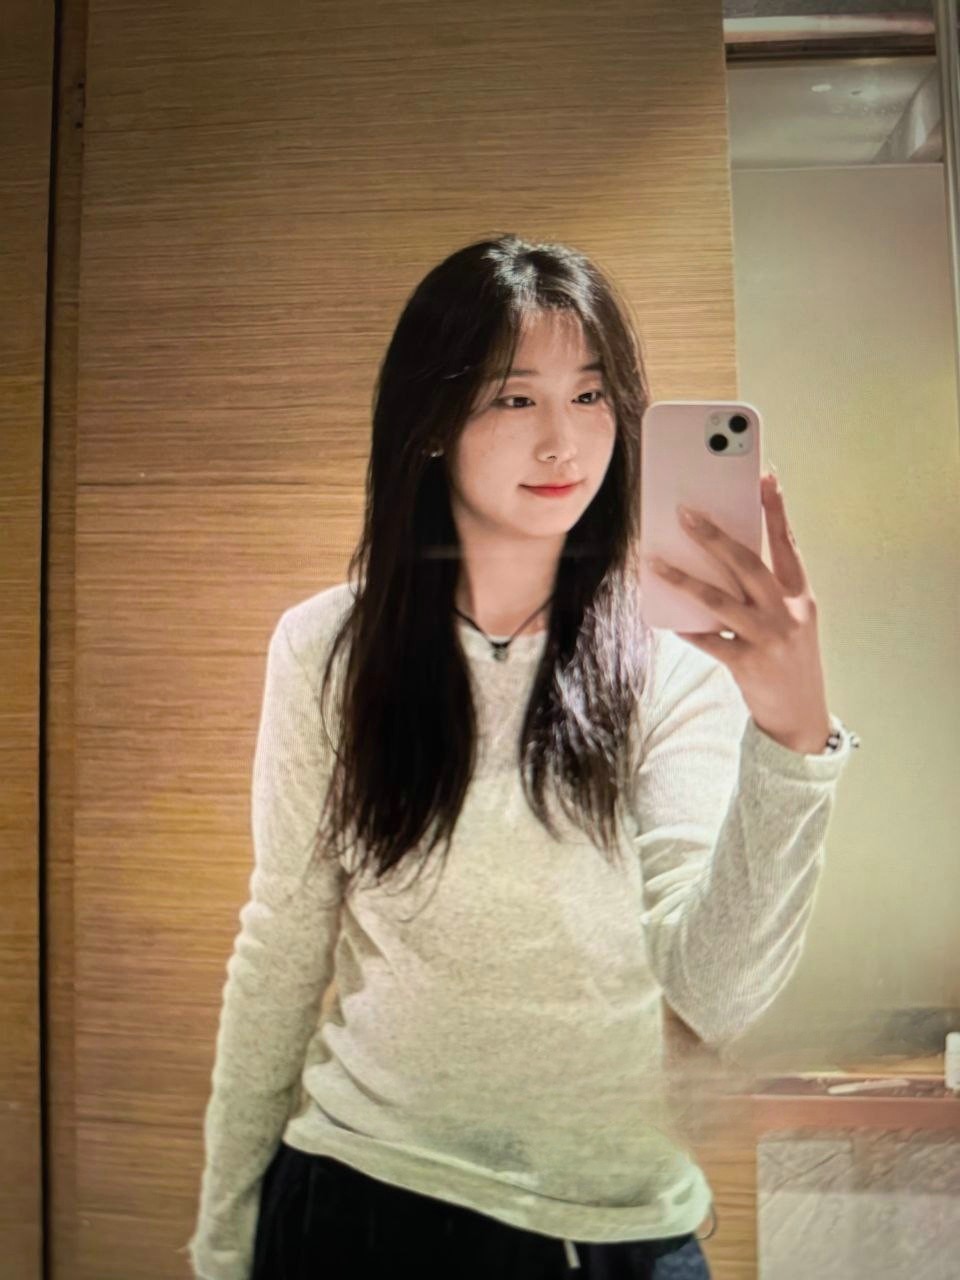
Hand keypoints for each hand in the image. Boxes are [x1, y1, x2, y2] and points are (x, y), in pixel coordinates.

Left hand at [645, 471, 830, 753]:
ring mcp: (769, 639)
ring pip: (719, 600)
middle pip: (748, 564)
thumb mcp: (792, 619)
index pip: (788, 544)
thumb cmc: (790, 658)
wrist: (802, 717)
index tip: (765, 476)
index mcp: (801, 595)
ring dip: (684, 579)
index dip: (776, 509)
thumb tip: (723, 554)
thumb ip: (768, 590)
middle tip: (685, 512)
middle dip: (714, 536)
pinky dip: (686, 628)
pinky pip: (708, 640)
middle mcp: (788, 613)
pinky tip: (666, 617)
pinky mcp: (748, 665)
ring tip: (656, 561)